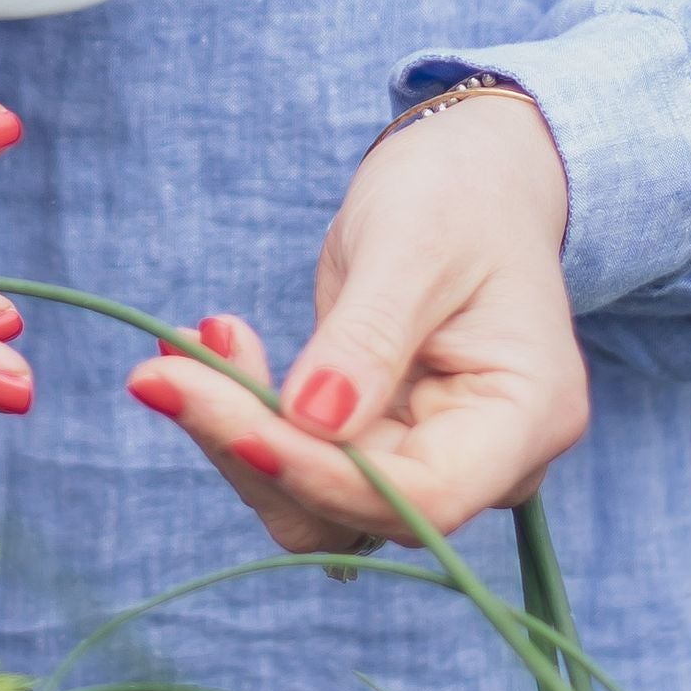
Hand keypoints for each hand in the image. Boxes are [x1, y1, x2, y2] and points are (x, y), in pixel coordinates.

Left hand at [126, 91, 587, 551]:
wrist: (468, 183)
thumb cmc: (458, 195)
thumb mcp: (415, 244)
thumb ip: (368, 337)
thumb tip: (313, 421)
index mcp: (528, 417)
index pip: (424, 494)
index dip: (323, 476)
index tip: (234, 425)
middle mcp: (488, 465)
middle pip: (356, 507)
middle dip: (252, 446)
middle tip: (162, 372)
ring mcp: (428, 462)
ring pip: (311, 503)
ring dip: (231, 436)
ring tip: (177, 351)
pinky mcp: (373, 450)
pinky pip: (294, 465)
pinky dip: (236, 419)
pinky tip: (199, 354)